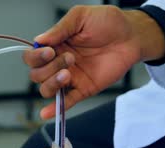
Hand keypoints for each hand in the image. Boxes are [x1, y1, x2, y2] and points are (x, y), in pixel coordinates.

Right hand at [24, 5, 164, 118]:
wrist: (132, 36)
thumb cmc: (108, 23)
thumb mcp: (80, 17)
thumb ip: (59, 29)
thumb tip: (37, 41)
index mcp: (54, 46)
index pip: (31, 58)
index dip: (35, 57)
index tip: (49, 51)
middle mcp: (57, 63)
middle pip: (36, 75)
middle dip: (49, 68)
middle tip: (70, 57)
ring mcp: (70, 78)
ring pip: (47, 89)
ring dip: (52, 83)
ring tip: (68, 73)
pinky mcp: (83, 89)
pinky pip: (66, 102)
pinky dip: (55, 109)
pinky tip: (47, 113)